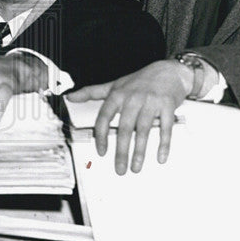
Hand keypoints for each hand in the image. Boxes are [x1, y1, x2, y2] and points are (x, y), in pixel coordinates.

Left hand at [66, 60, 188, 174]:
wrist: (169, 71)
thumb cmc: (140, 80)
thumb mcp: (115, 84)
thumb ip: (92, 92)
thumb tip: (70, 96)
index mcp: (118, 95)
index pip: (105, 117)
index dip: (102, 136)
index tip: (101, 152)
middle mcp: (133, 98)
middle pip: (125, 129)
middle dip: (122, 152)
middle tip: (119, 169)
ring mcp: (151, 102)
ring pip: (143, 131)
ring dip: (140, 152)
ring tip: (136, 167)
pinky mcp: (167, 106)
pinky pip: (165, 128)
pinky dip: (164, 144)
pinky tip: (160, 157)